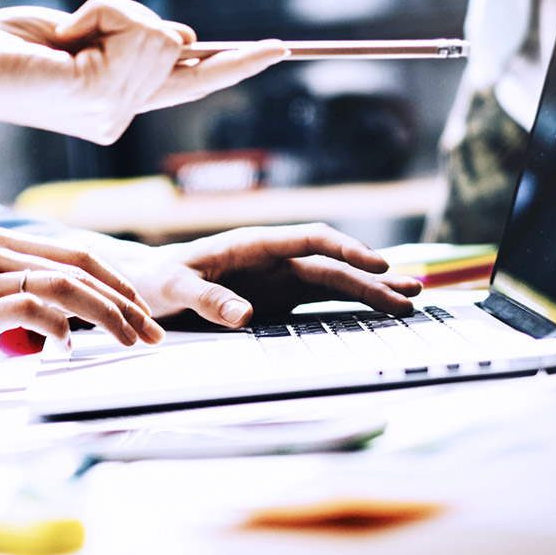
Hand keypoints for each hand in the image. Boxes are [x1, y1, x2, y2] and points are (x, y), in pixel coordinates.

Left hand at [0, 0, 286, 143]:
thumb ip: (128, 37)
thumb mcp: (78, 32)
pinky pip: (138, 27)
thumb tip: (183, 36)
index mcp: (116, 102)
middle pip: (173, 39)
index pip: (191, 80)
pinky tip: (66, 37)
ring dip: (111, 12)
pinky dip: (103, 13)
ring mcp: (117, 110)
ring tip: (65, 36)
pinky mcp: (105, 93)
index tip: (280, 48)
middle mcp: (122, 114)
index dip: (237, 63)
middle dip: (127, 14)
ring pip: (160, 31)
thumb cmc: (7, 48)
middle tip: (70, 32)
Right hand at [0, 228, 165, 400]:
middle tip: (152, 331)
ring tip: (129, 341)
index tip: (144, 314)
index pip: (76, 255)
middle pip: (78, 266)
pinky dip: (59, 327)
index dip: (117, 282)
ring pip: (63, 285)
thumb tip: (76, 318)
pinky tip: (69, 347)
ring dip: (106, 315)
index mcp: (1, 244)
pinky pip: (30, 308)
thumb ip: (26, 297)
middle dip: (124, 299)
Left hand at [103, 223, 423, 327]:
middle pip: (332, 264)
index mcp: (253, 244)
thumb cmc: (156, 281)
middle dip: (372, 277)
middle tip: (411, 293)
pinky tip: (379, 314)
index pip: (310, 239)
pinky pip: (321, 302)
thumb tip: (244, 315)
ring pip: (334, 282)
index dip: (346, 249)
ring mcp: (279, 280)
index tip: (376, 265)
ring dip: (370, 291)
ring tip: (411, 300)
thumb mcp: (173, 288)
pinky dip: (351, 307)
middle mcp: (273, 259)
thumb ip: (206, 298)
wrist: (144, 288)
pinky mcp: (278, 302)